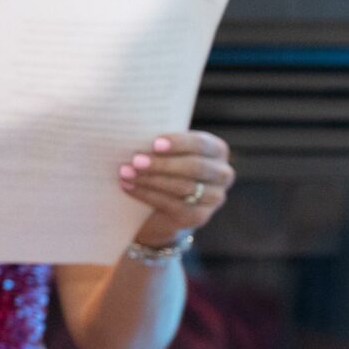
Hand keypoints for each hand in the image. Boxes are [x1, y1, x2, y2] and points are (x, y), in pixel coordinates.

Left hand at [119, 131, 233, 247]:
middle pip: (195, 167)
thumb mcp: (167, 150)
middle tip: (136, 160)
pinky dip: (147, 195)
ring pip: (184, 187)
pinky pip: (174, 205)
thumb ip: (162, 142)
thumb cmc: (164, 165)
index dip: (179, 143)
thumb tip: (134, 132)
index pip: (202, 144)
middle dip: (163, 164)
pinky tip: (128, 187)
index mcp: (217, 151)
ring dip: (151, 179)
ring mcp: (214, 197)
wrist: (163, 204)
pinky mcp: (199, 216)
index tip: (155, 144)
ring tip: (125, 173)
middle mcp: (223, 174)